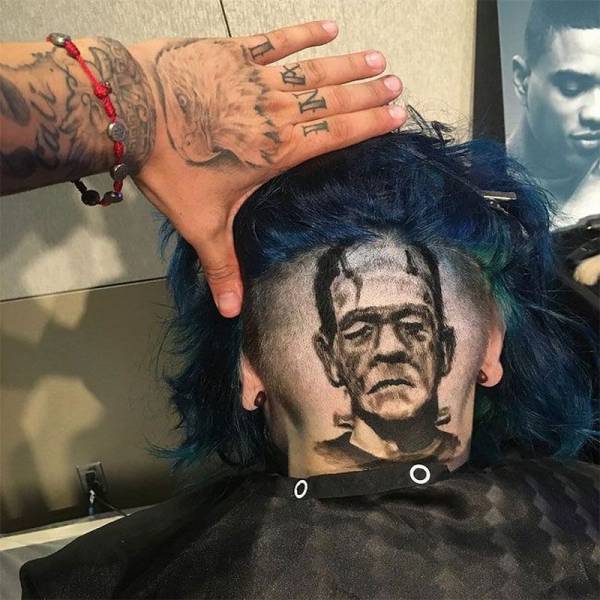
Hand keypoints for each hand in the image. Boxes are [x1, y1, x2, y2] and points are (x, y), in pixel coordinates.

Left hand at [130, 21, 405, 316]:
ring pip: (314, 69)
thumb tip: (232, 313)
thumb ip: (222, 265)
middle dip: (368, 94)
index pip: (335, 135)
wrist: (130, 110)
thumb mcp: (200, 223)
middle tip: (397, 85)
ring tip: (378, 58)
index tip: (397, 114)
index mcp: (277, 150)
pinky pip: (278, 39)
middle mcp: (277, 111)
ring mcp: (257, 77)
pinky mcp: (234, 51)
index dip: (369, 125)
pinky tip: (328, 25)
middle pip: (333, 101)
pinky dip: (304, 32)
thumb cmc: (169, 167)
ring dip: (348, 65)